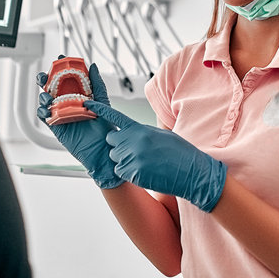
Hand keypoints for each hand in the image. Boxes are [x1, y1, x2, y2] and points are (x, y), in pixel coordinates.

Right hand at [37, 59, 121, 188]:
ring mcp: (61, 113)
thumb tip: (93, 66)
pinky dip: (42, 111)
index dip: (61, 67)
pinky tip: (47, 110)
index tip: (60, 58)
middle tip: (45, 76)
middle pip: (51, 86)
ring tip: (48, 96)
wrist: (103, 150)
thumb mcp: (103, 102)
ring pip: (45, 100)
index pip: (67, 77)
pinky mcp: (56, 126)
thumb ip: (97, 84)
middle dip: (45, 78)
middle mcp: (68, 103)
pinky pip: (44, 116)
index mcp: (79, 95)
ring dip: (43, 95)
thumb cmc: (106, 128)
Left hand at [84, 100, 226, 212]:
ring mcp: (132, 156)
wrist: (192, 172)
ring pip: (115, 157)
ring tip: (144, 163)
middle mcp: (133, 140)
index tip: (86, 103)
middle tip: (137, 152)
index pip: (114, 116)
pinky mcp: (132, 172)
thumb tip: (132, 133)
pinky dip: (128, 173)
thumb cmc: (180, 153)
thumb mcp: (162, 134)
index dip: (99, 110)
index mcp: (140, 128)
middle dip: (119, 145)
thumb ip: (143, 132)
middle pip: (112, 140)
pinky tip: (144, 172)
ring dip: (124, 160)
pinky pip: (120, 171)